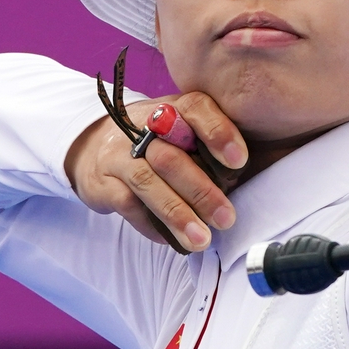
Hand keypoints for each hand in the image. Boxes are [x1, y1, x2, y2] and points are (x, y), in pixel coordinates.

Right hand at [65, 92, 248, 251]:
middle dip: (201, 191)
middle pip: (171, 157)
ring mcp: (118, 154)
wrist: (95, 146)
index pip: (196, 108)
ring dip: (177, 214)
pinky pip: (127, 204)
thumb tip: (253, 174)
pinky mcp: (102, 182)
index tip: (240, 161)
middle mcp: (142, 128)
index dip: (218, 132)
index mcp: (174, 110)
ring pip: (148, 183)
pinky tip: (172, 240)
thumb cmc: (159, 143)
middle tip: (226, 219)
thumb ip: (211, 146)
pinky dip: (152, 224)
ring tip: (201, 240)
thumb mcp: (185, 133)